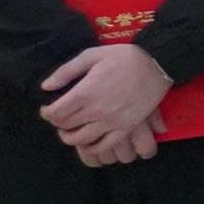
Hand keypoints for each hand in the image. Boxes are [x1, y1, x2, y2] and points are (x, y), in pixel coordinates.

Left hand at [37, 40, 174, 166]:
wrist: (157, 64)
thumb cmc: (124, 57)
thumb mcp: (92, 55)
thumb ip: (66, 71)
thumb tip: (46, 87)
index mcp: (85, 92)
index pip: (55, 113)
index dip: (46, 113)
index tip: (47, 109)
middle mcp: (96, 110)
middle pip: (66, 126)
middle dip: (57, 123)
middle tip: (59, 118)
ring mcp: (112, 121)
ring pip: (81, 140)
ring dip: (70, 138)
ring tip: (69, 131)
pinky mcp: (126, 128)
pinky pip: (104, 146)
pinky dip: (92, 148)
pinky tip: (88, 142)